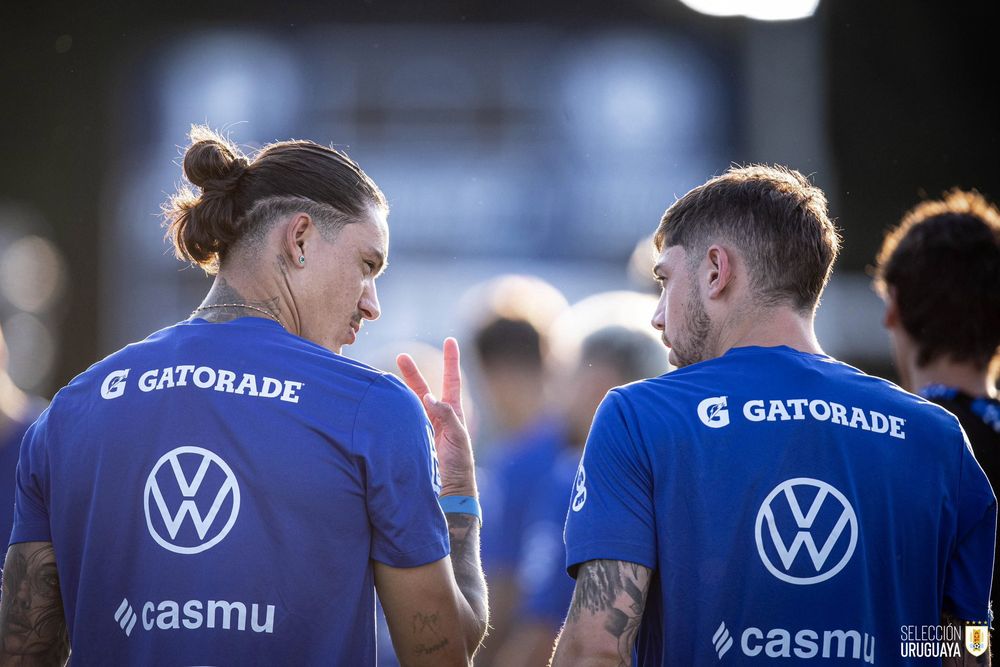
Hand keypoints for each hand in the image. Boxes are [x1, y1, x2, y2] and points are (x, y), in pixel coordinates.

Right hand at [397, 337, 476, 497]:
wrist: (448, 493)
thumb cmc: (459, 466)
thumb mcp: (458, 437)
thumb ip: (446, 415)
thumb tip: (427, 396)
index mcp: (452, 414)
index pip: (451, 381)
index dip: (451, 360)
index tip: (450, 341)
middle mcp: (436, 418)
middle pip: (422, 389)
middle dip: (412, 373)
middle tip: (401, 356)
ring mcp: (421, 429)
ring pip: (408, 404)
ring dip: (398, 391)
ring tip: (384, 379)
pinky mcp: (410, 440)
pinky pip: (400, 421)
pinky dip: (392, 411)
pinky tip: (382, 405)